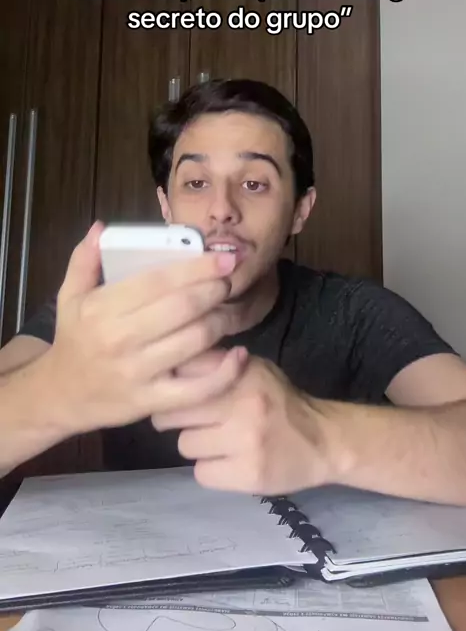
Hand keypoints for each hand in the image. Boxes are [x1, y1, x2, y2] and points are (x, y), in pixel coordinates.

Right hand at [40, 222, 242, 434]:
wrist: (61, 395)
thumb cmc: (74, 340)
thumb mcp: (70, 296)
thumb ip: (84, 260)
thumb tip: (101, 228)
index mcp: (103, 308)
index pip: (159, 281)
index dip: (197, 267)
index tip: (223, 258)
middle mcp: (121, 339)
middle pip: (184, 308)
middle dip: (215, 290)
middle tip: (228, 282)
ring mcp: (138, 372)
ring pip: (195, 342)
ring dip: (222, 322)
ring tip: (230, 311)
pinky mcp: (151, 402)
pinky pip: (196, 389)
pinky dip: (224, 372)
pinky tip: (238, 355)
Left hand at [152, 353, 331, 494]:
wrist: (324, 441)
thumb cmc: (281, 403)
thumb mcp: (255, 371)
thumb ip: (218, 366)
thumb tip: (172, 366)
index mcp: (242, 373)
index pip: (185, 374)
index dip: (176, 385)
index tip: (178, 393)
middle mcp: (243, 403)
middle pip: (175, 413)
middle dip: (180, 419)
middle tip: (196, 423)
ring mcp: (245, 441)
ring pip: (186, 445)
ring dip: (198, 446)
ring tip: (219, 444)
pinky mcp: (248, 474)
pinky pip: (201, 474)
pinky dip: (211, 471)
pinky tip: (229, 464)